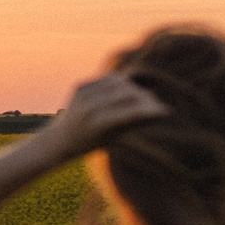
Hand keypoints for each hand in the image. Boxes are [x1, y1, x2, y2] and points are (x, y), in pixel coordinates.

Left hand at [52, 73, 169, 150]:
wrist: (59, 139)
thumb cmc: (90, 145)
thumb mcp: (112, 140)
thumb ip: (131, 125)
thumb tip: (158, 113)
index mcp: (97, 123)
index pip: (132, 111)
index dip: (151, 110)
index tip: (166, 111)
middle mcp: (90, 106)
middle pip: (127, 93)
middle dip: (146, 98)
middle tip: (158, 104)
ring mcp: (83, 93)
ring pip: (119, 82)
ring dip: (135, 88)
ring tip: (146, 98)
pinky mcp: (80, 85)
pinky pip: (107, 79)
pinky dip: (122, 83)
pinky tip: (131, 90)